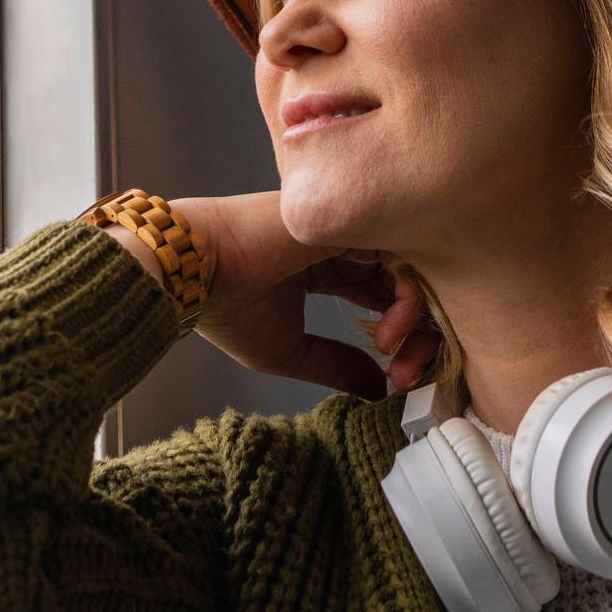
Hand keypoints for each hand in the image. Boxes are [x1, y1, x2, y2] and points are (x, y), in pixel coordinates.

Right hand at [157, 191, 439, 400]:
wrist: (195, 270)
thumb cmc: (226, 308)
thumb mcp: (288, 349)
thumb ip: (335, 365)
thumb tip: (378, 390)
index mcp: (322, 264)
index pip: (378, 292)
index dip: (396, 331)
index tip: (397, 373)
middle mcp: (340, 243)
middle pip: (400, 281)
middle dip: (416, 331)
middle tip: (409, 373)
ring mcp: (347, 229)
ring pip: (406, 268)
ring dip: (413, 318)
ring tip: (393, 353)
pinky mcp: (350, 222)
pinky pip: (399, 254)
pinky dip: (405, 296)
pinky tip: (389, 331)